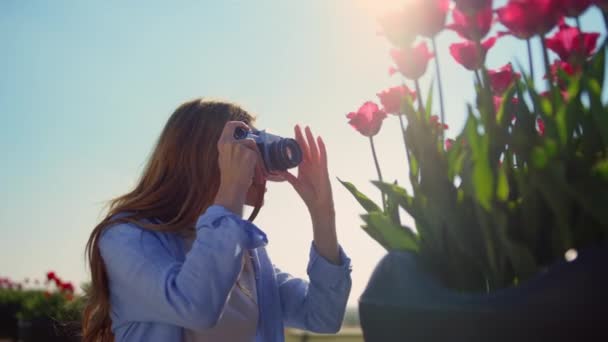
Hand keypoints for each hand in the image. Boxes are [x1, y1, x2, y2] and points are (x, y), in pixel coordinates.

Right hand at [213, 121, 259, 215]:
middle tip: (254, 152)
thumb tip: (240, 141)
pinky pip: (256, 155)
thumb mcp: (224, 157)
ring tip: (250, 167)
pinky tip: (252, 169)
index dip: (239, 124)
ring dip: (254, 155)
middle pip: (248, 138)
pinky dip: (257, 161)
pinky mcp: (249, 154)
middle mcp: (230, 143)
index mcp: (222, 143)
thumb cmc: (229, 175)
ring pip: (253, 147)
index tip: (246, 128)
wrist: (232, 187)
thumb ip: (230, 147)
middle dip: (253, 146)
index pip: (230, 125)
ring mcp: (240, 148)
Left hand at [279, 125, 338, 263]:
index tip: (293, 131)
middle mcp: (311, 164)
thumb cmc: (308, 195)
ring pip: (314, 149)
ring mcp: (318, 166)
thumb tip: (277, 170)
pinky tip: (319, 139)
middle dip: (302, 136)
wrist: (318, 205)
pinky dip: (321, 147)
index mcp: (304, 166)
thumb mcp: (296, 184)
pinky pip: (323, 156)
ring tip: (307, 128)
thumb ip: (288, 176)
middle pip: (306, 147)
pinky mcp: (324, 169)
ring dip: (311, 139)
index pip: (299, 151)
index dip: (296, 141)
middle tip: (297, 125)